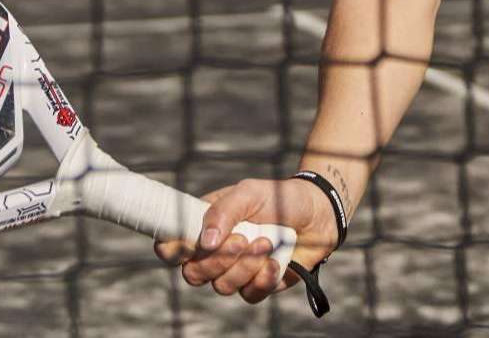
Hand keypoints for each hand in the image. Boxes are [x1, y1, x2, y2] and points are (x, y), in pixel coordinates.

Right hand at [155, 178, 339, 305]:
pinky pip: (248, 294)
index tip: (192, 244)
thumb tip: (204, 242)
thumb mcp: (249, 193)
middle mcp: (214, 252)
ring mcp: (235, 271)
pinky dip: (263, 279)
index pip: (170, 246)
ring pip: (220, 286)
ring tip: (267, 243)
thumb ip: (223, 211)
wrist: (318, 214)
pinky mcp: (257, 285)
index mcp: (204, 226)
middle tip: (243, 239)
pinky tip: (276, 262)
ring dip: (244, 266)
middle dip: (217, 259)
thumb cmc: (280, 197)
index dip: (171, 250)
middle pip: (192, 273)